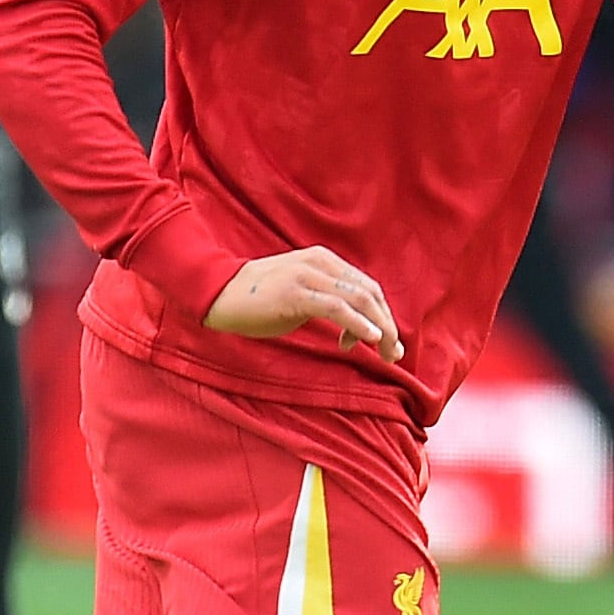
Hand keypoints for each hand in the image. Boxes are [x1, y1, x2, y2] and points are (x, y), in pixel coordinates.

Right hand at [203, 246, 402, 358]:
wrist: (218, 293)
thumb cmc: (258, 299)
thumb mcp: (300, 293)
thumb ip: (327, 302)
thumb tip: (353, 332)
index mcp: (324, 260)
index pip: (367, 286)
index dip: (383, 315)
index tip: (387, 343)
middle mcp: (320, 263)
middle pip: (369, 292)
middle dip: (388, 324)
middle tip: (395, 353)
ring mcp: (308, 276)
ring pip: (359, 299)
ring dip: (379, 328)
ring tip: (387, 352)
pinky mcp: (296, 294)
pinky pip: (336, 308)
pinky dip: (359, 324)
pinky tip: (371, 339)